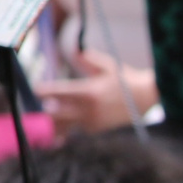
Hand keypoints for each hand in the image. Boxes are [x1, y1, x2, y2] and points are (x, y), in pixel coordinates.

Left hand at [37, 47, 158, 134]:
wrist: (148, 98)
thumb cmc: (127, 79)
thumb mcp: (108, 66)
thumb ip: (88, 59)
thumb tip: (75, 51)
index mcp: (88, 91)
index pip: (58, 92)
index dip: (43, 91)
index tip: (35, 89)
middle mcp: (88, 109)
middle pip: (56, 113)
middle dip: (44, 110)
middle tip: (36, 107)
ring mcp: (92, 121)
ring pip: (64, 126)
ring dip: (54, 123)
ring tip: (43, 122)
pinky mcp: (97, 129)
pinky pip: (77, 129)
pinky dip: (68, 127)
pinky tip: (59, 130)